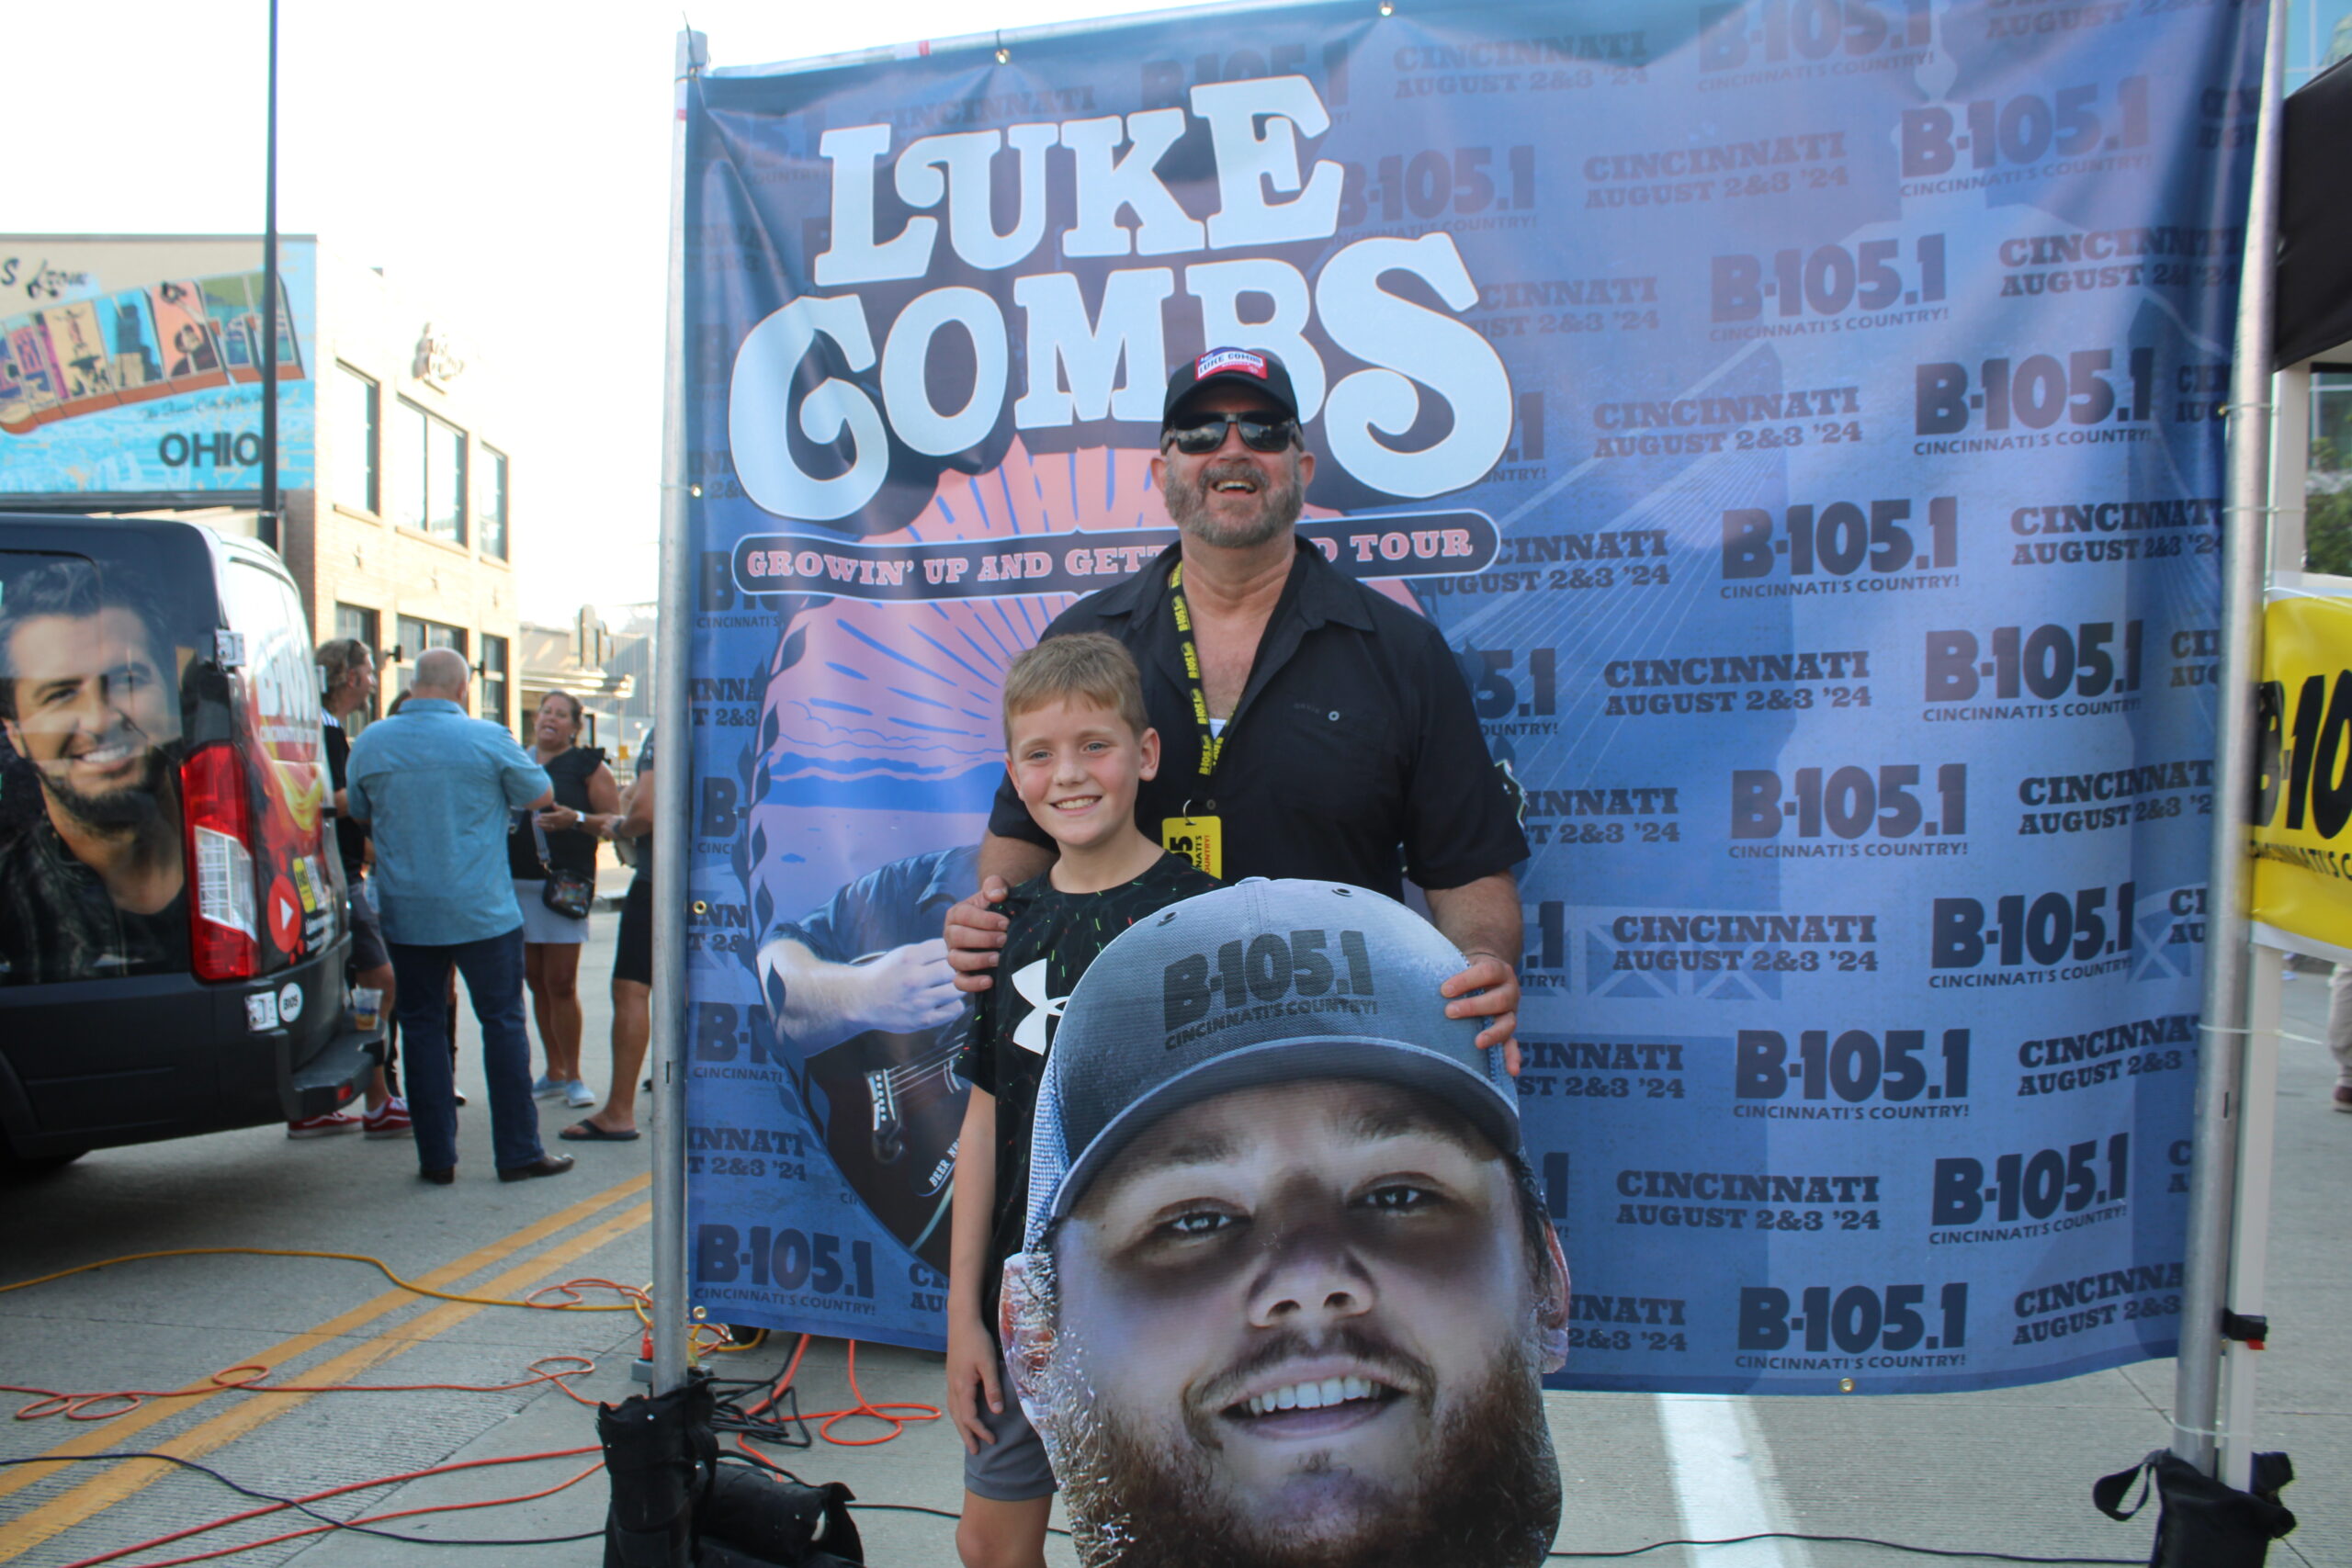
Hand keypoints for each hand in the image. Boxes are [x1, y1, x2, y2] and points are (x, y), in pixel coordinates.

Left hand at [534, 807, 580, 832]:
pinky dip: (546, 829)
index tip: (538, 815)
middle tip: (534, 820)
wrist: (575, 820)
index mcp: (557, 815)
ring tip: (536, 824)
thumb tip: (553, 803)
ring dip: (542, 825)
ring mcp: (557, 825)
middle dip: (540, 821)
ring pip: (548, 826)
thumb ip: (557, 806)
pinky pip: (551, 829)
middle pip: (547, 821)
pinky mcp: (558, 828)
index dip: (543, 816)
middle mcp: (556, 821)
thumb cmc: (569, 813)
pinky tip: (542, 828)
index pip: (548, 816)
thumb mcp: (564, 808)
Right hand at [857, 939, 965, 1033]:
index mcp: (909, 957)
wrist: (862, 1000)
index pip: (947, 948)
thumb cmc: (887, 974)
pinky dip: (953, 1005)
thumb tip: (961, 951)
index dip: (951, 952)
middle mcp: (914, 978)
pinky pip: (955, 1010)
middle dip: (956, 970)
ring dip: (957, 987)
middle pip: (954, 969)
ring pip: (958, 990)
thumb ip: (930, 950)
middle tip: (950, 973)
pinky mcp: (923, 1020)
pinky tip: (943, 1002)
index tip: (946, 958)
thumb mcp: (903, 953)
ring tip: (946, 987)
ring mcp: (919, 1001)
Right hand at [944, 877, 1011, 994]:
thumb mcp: (997, 891)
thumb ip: (995, 885)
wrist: (1003, 924)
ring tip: (998, 958)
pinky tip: (989, 981)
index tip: (1006, 922)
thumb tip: (997, 894)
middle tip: (1005, 939)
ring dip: (977, 960)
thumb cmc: (999, 907)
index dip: (984, 920)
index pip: (963, 915)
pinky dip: (972, 984)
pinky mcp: (963, 973)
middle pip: (957, 938)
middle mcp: (951, 935)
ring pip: (955, 960)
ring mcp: (955, 955)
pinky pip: (960, 982)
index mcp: (956, 914)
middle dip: (982, 939)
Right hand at [944, 1310, 1003, 1455]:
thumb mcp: (989, 1364)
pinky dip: (958, 1414)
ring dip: (961, 1426)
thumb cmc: (977, 1341)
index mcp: (962, 1387)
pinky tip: (962, 1414)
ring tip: (968, 1437)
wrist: (961, 1323)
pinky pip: (953, 1402)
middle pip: (959, 1418)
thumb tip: (996, 1411)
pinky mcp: (952, 1376)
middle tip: (975, 1451)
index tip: (992, 1440)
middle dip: (967, 1436)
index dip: (980, 1431)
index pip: (970, 1417)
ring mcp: (951, 1382)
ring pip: (954, 1411)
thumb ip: (992, 1388)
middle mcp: (953, 1387)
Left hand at [1441, 951, 1520, 1075]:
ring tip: (1477, 1043)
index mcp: (1499, 971)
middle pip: (1499, 999)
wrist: (1486, 975)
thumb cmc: (1464, 970)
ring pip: (1508, 1023)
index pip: (1487, 972)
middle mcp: (1510, 992)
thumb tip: (1414, 978)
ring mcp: (1510, 1013)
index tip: (1444, 990)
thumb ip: (1446, 968)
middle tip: (1449, 1011)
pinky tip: (1512, 1071)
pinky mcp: (1507, 1031)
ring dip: (1493, 1034)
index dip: (1466, 980)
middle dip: (1474, 1006)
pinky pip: (1513, 1045)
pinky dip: (1513, 1057)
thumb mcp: (1460, 964)